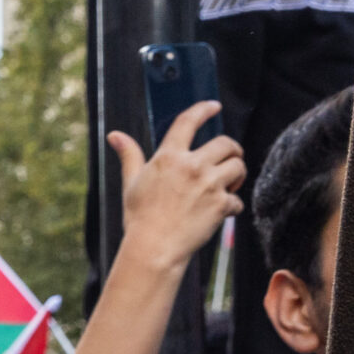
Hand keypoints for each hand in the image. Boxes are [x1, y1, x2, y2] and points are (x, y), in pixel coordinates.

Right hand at [110, 101, 244, 273]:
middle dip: (232, 150)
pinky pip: (237, 200)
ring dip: (237, 175)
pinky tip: (219, 213)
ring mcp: (209, 185)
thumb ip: (129, 155)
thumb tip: (115, 135)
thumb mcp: (132, 182)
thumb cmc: (140, 216)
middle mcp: (191, 166)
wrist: (154, 247)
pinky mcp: (221, 205)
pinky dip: (232, 206)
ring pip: (238, 167)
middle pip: (227, 143)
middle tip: (229, 160)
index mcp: (168, 157)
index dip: (203, 110)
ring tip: (227, 186)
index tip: (214, 106)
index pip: (188, 122)